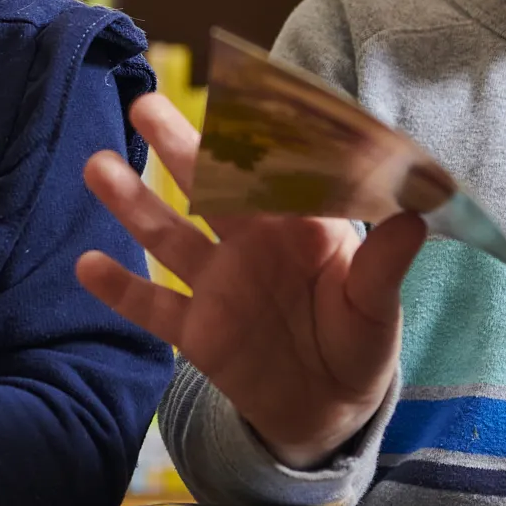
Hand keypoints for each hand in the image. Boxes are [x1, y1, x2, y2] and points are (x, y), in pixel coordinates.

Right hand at [76, 92, 427, 469]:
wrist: (330, 410)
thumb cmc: (360, 342)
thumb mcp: (376, 305)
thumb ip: (385, 262)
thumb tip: (418, 215)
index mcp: (297, 226)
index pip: (269, 171)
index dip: (249, 137)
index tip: (228, 95)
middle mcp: (249, 244)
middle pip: (204, 187)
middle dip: (176, 147)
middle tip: (145, 104)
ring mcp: (216, 284)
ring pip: (166, 235)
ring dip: (132, 203)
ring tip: (98, 165)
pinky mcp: (195, 330)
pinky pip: (152, 306)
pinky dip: (120, 290)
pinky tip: (86, 265)